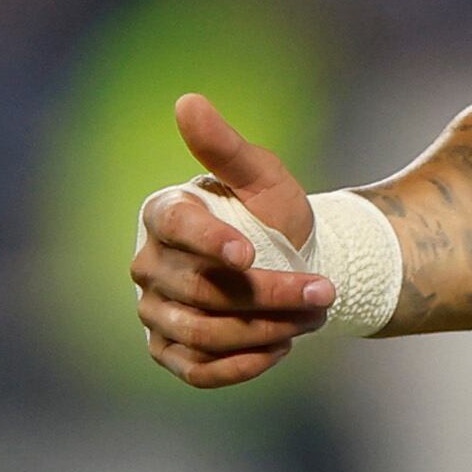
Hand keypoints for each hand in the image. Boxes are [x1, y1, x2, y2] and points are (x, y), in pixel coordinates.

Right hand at [131, 93, 330, 387]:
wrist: (288, 261)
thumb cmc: (272, 212)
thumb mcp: (261, 174)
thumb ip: (225, 145)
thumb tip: (187, 101)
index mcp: (162, 213)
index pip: (176, 229)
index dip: (210, 242)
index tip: (250, 255)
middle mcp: (147, 265)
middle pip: (202, 290)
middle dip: (270, 294)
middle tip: (324, 291)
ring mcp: (153, 312)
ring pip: (204, 332)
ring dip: (266, 329)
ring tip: (314, 316)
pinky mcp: (168, 351)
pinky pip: (198, 370)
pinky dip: (243, 365)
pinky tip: (282, 348)